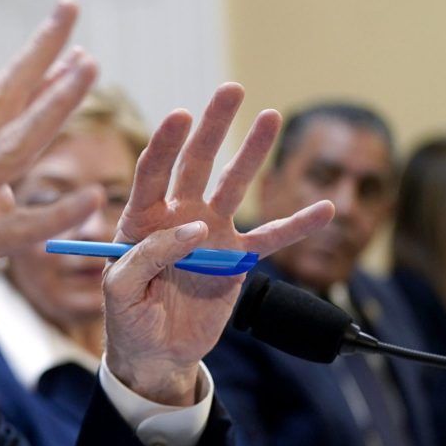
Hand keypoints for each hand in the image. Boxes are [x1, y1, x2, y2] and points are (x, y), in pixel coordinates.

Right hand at [0, 0, 103, 399]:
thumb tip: (9, 193)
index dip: (27, 69)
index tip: (61, 34)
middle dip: (38, 56)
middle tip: (70, 11)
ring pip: (9, 150)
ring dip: (51, 107)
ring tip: (87, 70)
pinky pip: (14, 230)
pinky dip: (55, 213)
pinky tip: (90, 200)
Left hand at [103, 84, 335, 404]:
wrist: (155, 354)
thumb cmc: (128, 319)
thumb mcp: (120, 291)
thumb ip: (148, 257)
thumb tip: (193, 230)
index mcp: (140, 219)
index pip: (151, 172)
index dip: (164, 144)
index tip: (179, 116)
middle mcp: (178, 216)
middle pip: (196, 164)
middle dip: (212, 127)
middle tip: (231, 90)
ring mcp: (211, 234)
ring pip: (235, 186)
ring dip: (253, 153)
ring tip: (271, 116)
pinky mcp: (237, 259)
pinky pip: (271, 238)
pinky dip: (298, 225)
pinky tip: (325, 209)